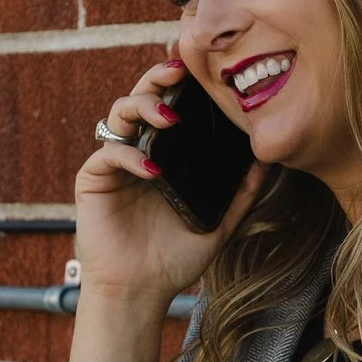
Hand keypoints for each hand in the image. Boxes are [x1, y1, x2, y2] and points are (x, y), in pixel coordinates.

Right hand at [70, 44, 265, 316]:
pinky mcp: (93, 179)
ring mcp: (114, 163)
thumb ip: (241, 193)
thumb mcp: (219, 223)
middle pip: (142, 97)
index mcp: (164, 155)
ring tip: (169, 117)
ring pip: (120, 114)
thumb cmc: (174, 258)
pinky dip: (131, 157)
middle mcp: (138, 151)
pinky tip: (152, 170)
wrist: (140, 292)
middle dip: (158, 79)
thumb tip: (268, 161)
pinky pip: (109, 153)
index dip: (182, 86)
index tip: (202, 70)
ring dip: (143, 106)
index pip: (172, 107)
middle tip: (179, 72)